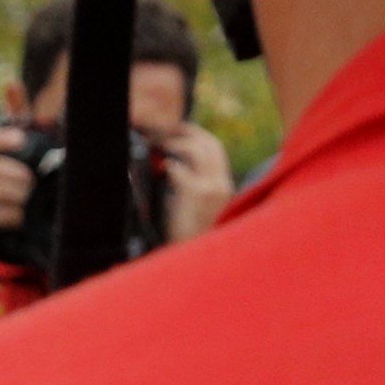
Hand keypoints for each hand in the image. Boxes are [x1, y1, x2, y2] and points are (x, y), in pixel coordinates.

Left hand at [152, 121, 235, 243]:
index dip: (197, 134)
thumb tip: (173, 158)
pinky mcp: (196, 194)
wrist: (188, 255)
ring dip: (175, 144)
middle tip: (165, 130)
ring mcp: (211, 189)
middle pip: (210, 143)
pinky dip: (168, 164)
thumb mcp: (194, 202)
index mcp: (224, 186)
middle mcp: (222, 184)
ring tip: (159, 145)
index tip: (179, 129)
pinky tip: (162, 168)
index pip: (216, 148)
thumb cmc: (185, 230)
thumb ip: (192, 180)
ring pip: (197, 150)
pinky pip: (180, 168)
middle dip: (187, 132)